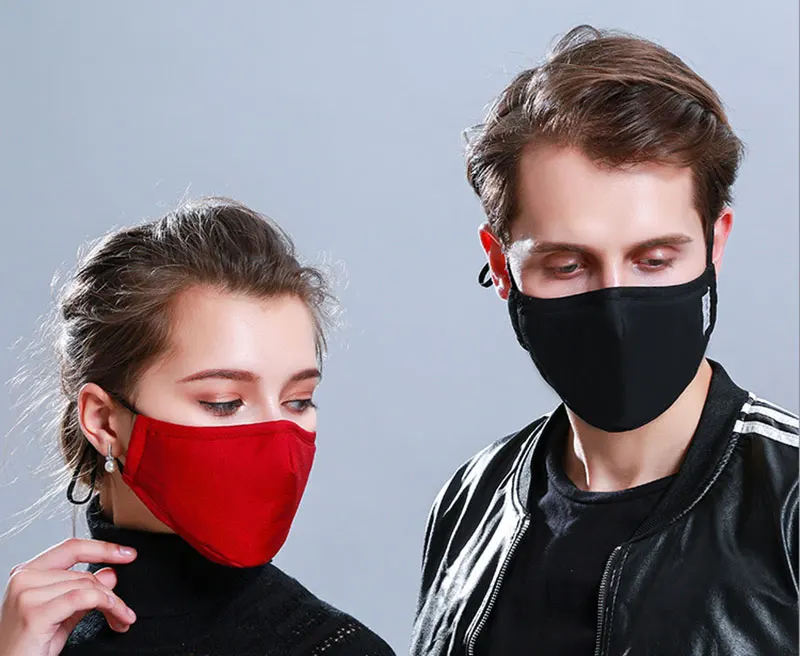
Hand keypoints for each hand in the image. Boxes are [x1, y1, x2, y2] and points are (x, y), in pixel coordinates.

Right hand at [0, 538, 137, 655]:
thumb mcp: (63, 615)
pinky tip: (115, 616)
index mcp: (27, 573)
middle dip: (112, 593)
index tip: (128, 554)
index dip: (103, 548)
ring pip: (87, 586)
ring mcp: (27, 594)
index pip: (71, 548)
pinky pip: (82, 598)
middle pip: (84, 574)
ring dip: (113, 604)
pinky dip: (105, 604)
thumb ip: (83, 592)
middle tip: (125, 612)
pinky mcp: (35, 612)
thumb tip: (110, 572)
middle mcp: (24, 578)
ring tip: (121, 619)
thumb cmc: (30, 647)